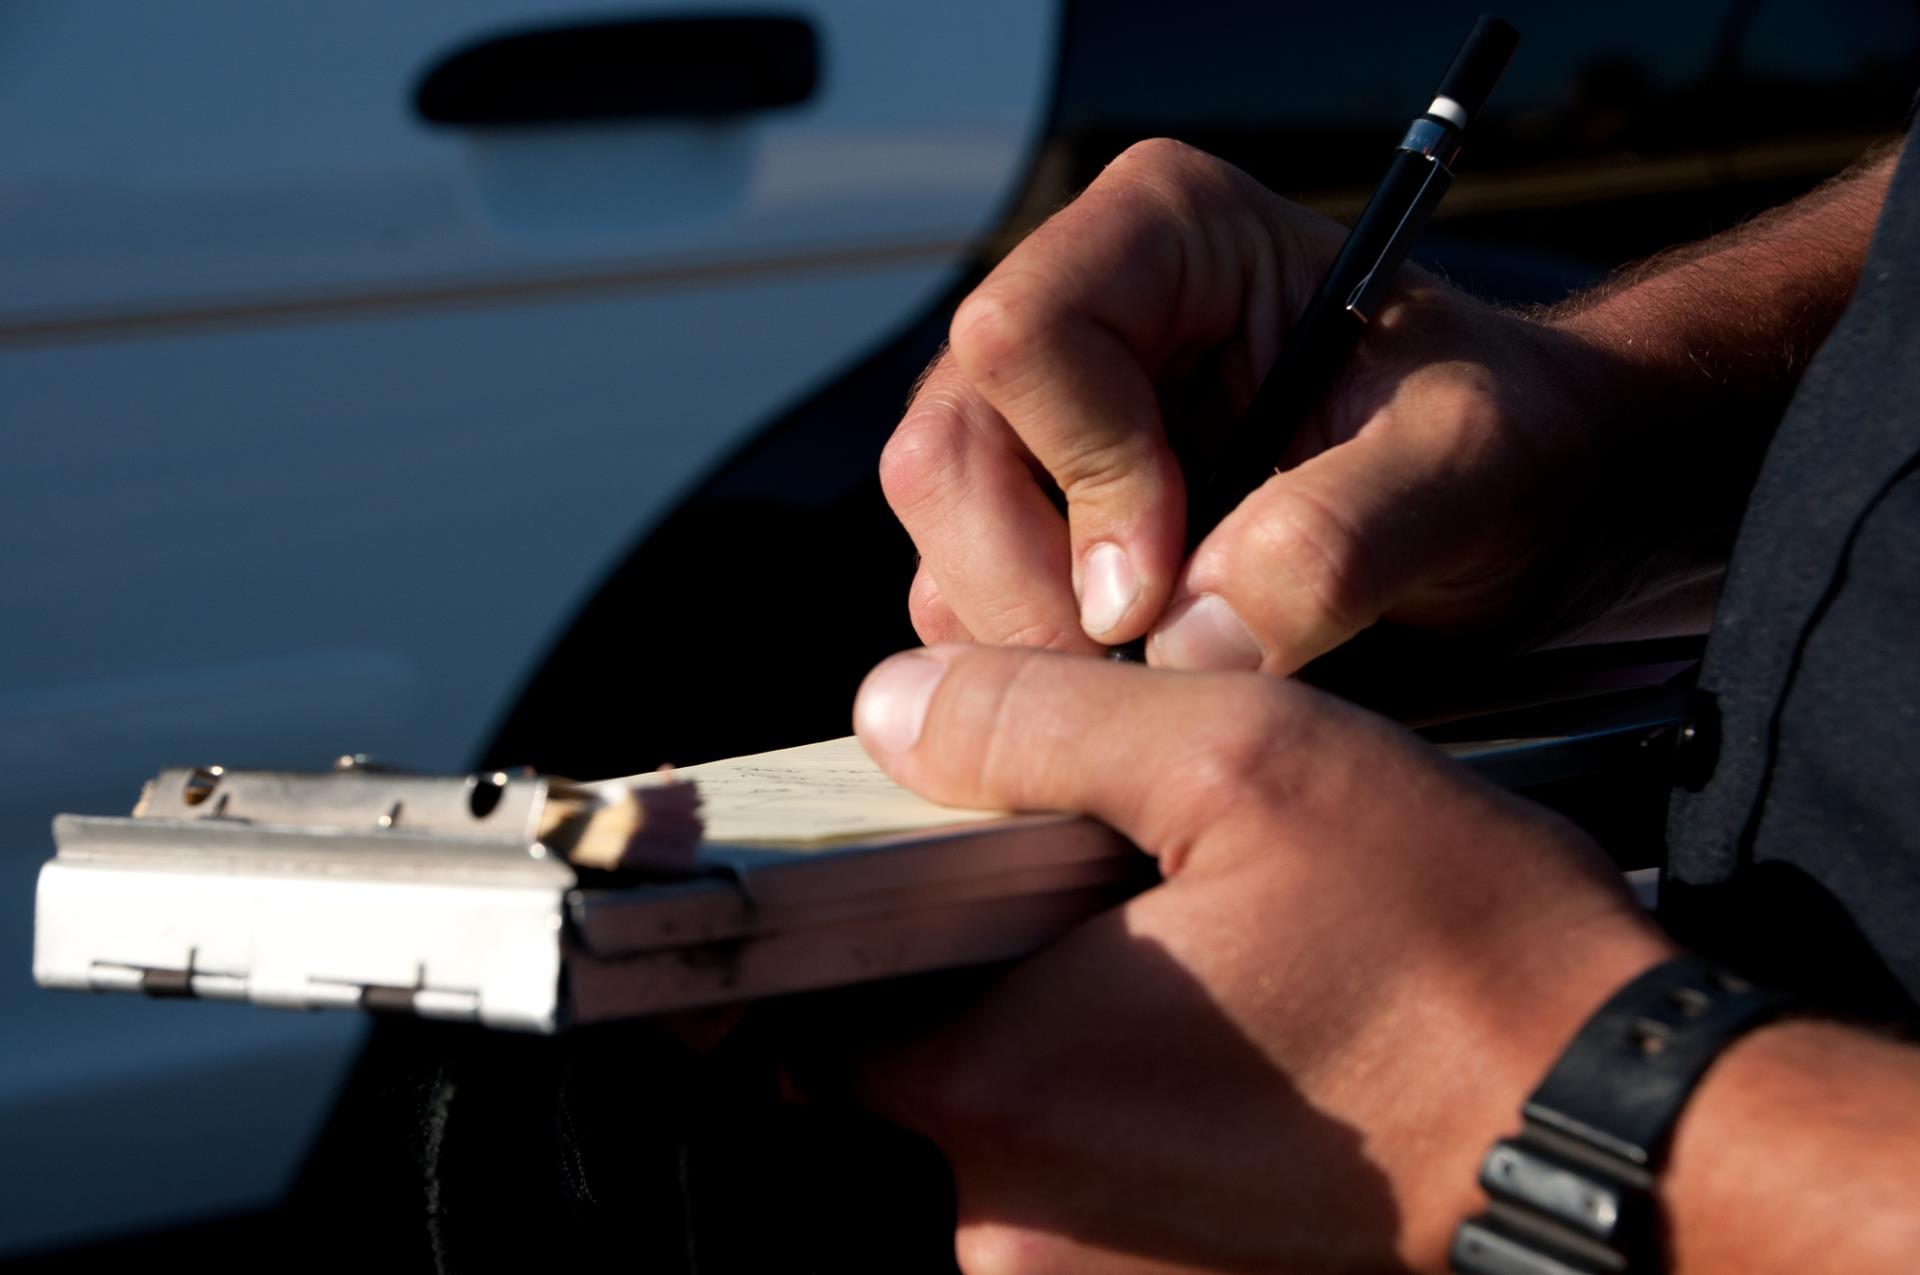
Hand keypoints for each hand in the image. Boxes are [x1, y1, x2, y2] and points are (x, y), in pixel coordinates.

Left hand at [841, 643, 1673, 1273]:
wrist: (1619, 1127)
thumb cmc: (1453, 950)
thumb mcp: (1243, 762)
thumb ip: (1035, 724)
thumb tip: (889, 708)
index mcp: (1003, 1092)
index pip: (813, 1003)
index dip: (859, 914)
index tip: (934, 861)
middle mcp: (1017, 1228)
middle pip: (914, 1061)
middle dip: (983, 965)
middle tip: (1114, 891)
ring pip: (1011, 1121)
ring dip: (1069, 1032)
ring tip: (1200, 961)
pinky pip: (1091, 1176)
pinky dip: (1128, 1100)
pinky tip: (1238, 1035)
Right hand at [879, 138, 1687, 671]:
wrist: (1519, 500)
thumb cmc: (1500, 441)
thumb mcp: (1463, 468)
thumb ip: (1337, 538)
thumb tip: (1186, 639)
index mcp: (1163, 231)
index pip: (1024, 338)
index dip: (1083, 478)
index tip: (1164, 590)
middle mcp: (1076, 312)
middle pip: (945, 452)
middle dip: (1031, 589)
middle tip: (1147, 665)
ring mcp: (1040, 426)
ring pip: (943, 543)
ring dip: (1036, 643)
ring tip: (1174, 666)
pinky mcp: (1037, 521)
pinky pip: (968, 605)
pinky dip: (1042, 672)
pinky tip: (1146, 675)